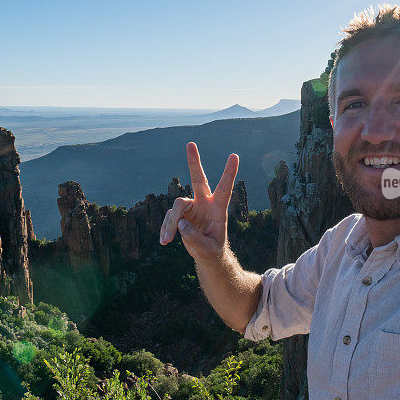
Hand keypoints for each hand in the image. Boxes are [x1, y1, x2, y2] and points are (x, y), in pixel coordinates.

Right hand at [159, 142, 238, 262]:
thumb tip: (181, 224)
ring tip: (167, 240)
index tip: (234, 156)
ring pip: (177, 206)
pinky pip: (169, 217)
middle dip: (194, 162)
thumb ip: (195, 239)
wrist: (206, 255)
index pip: (225, 188)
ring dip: (170, 223)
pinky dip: (166, 228)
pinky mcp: (181, 213)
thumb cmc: (212, 251)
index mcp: (218, 208)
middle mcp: (204, 203)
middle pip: (198, 179)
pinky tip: (164, 241)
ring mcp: (192, 207)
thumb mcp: (207, 250)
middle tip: (190, 143)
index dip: (229, 173)